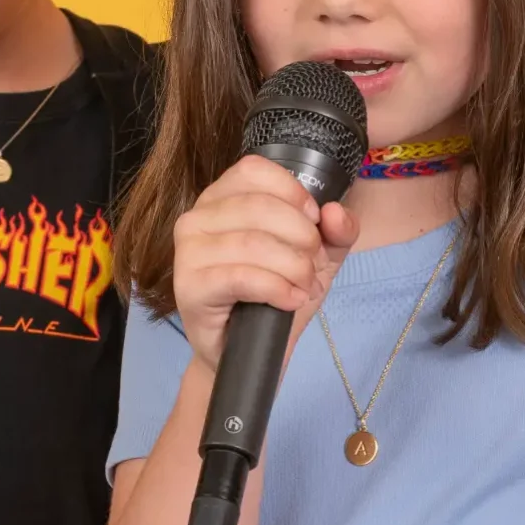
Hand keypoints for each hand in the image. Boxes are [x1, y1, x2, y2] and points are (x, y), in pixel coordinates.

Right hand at [171, 155, 357, 374]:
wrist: (246, 353)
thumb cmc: (273, 297)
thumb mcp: (317, 258)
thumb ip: (337, 231)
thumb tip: (335, 212)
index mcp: (221, 198)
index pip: (254, 170)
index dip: (293, 194)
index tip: (315, 224)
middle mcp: (197, 218)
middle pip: (260, 207)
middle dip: (301, 238)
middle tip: (313, 267)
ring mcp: (187, 252)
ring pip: (253, 243)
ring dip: (294, 268)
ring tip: (304, 288)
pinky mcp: (189, 287)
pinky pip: (242, 276)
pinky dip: (277, 288)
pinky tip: (291, 300)